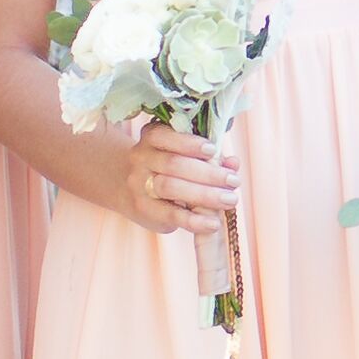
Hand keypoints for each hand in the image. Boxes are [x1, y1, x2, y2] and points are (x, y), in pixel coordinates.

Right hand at [103, 120, 241, 240]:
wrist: (125, 186)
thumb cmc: (165, 167)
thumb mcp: (182, 154)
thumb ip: (208, 157)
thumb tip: (233, 163)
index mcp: (152, 138)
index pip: (165, 136)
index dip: (189, 143)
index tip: (212, 150)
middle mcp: (141, 158)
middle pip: (173, 164)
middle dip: (207, 173)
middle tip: (233, 181)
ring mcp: (139, 184)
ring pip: (170, 187)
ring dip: (204, 195)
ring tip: (229, 200)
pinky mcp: (143, 208)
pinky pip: (169, 214)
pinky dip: (194, 220)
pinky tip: (213, 223)